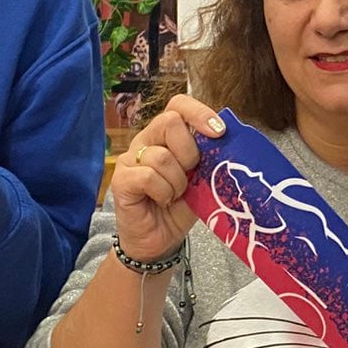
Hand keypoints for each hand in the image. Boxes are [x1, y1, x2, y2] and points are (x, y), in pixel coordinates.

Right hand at [112, 96, 226, 264]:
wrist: (160, 242)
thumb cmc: (180, 208)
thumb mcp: (202, 179)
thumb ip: (208, 157)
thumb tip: (226, 139)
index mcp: (167, 136)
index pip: (179, 105)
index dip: (199, 113)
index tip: (219, 132)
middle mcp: (146, 141)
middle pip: (169, 122)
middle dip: (189, 152)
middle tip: (191, 175)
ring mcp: (130, 159)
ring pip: (162, 156)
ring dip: (177, 181)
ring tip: (175, 195)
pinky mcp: (121, 180)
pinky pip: (148, 176)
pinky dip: (163, 192)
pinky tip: (163, 201)